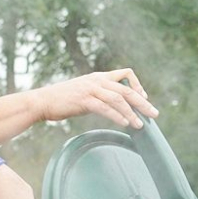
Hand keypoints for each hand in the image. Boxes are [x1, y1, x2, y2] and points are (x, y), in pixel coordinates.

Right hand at [32, 68, 158, 127]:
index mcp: (98, 77)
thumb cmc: (62, 100)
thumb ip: (98, 95)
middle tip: (154, 114)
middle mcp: (97, 81)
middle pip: (127, 89)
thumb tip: (112, 106)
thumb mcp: (83, 92)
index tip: (143, 98)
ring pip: (118, 99)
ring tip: (140, 125)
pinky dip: (117, 116)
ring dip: (132, 113)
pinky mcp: (84, 100)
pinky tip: (125, 123)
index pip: (125, 73)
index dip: (137, 85)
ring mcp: (91, 90)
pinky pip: (105, 108)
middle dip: (143, 103)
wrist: (42, 101)